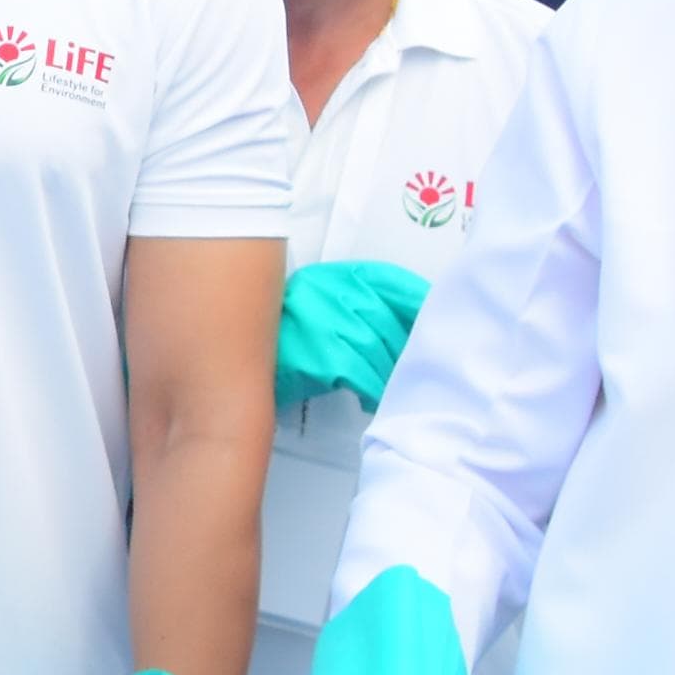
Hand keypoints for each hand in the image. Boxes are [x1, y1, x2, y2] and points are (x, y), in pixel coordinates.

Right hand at [274, 262, 429, 413]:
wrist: (237, 350)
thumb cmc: (287, 330)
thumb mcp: (323, 299)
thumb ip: (360, 301)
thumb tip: (407, 322)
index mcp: (338, 276)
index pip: (392, 282)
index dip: (419, 302)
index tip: (437, 318)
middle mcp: (333, 292)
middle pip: (388, 321)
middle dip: (405, 349)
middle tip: (415, 369)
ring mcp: (325, 322)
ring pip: (376, 350)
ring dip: (389, 375)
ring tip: (394, 389)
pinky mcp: (318, 355)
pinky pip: (360, 374)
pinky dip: (371, 389)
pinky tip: (372, 399)